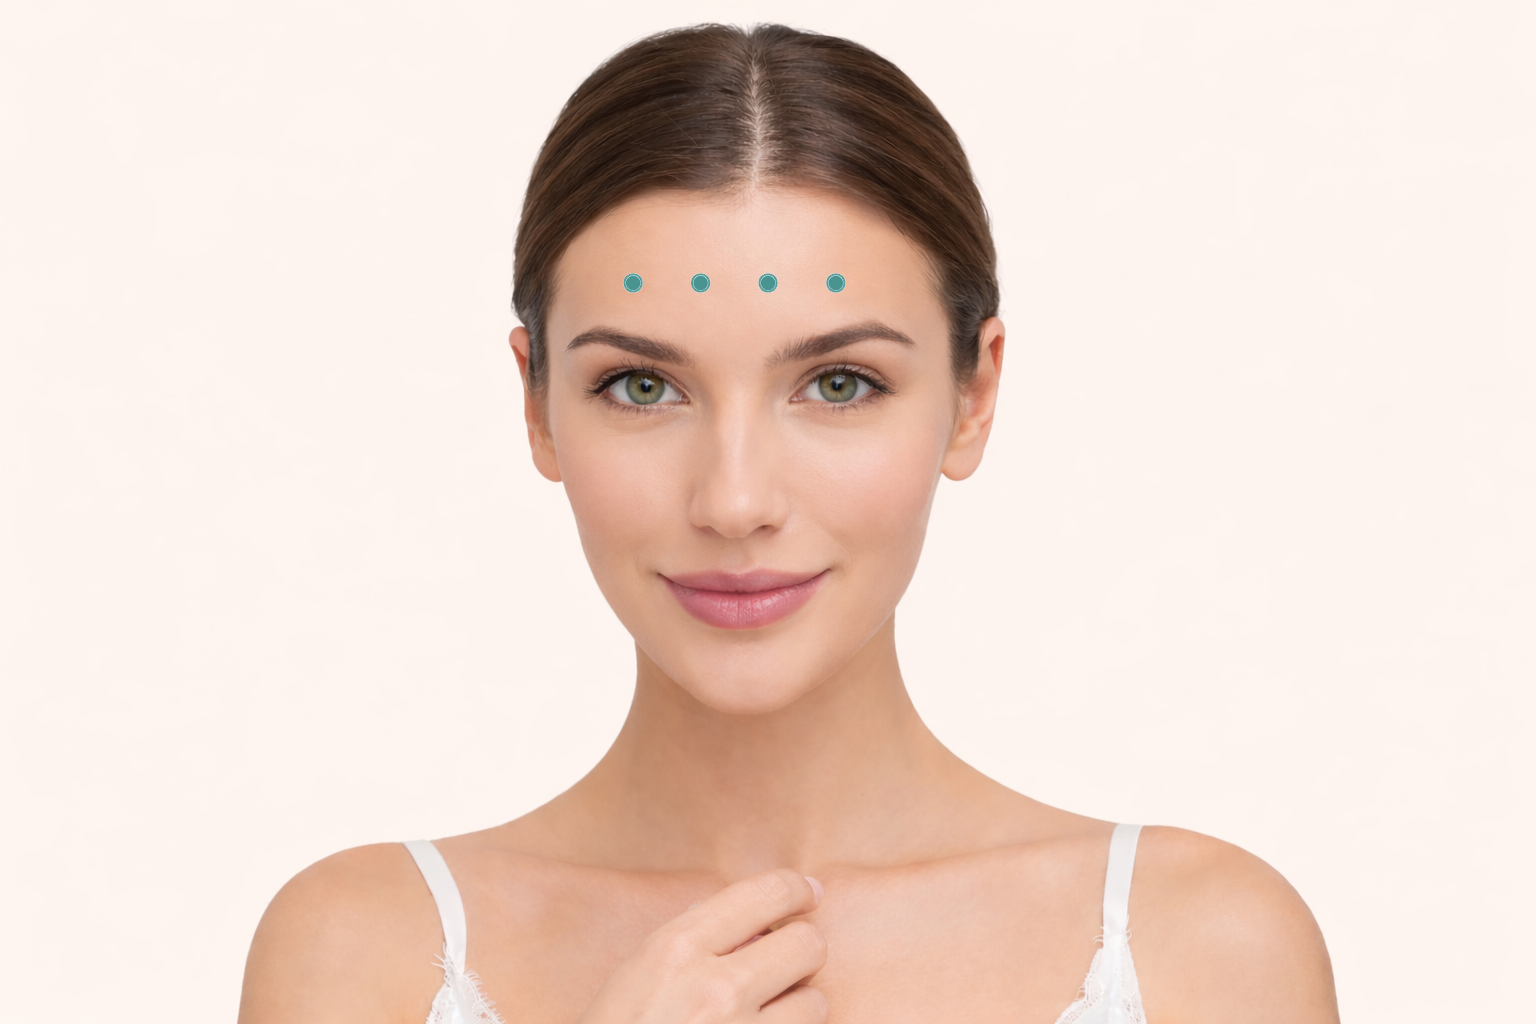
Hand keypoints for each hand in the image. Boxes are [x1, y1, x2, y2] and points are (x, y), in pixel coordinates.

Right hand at [578, 869, 827, 1023]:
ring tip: (762, 1016)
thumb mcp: (638, 975)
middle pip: (808, 944)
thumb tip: (755, 915)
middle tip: (784, 962)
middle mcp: (716, 989)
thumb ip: (694, 940)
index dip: (797, 889)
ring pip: (815, 1002)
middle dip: (800, 950)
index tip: (807, 893)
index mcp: (678, 949)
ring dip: (797, 1007)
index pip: (768, 894)